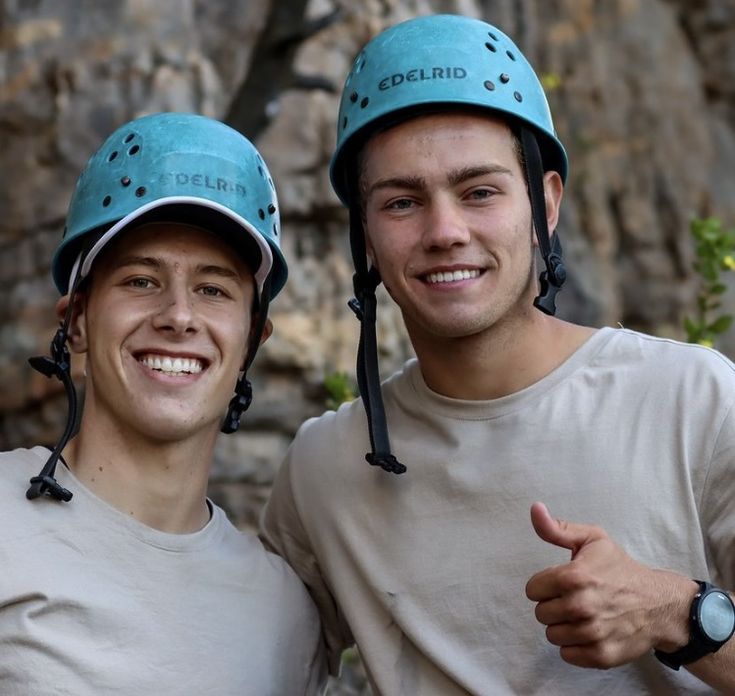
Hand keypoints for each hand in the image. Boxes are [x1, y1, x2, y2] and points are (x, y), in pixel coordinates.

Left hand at [525, 502, 694, 668]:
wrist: (659, 603)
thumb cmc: (621, 569)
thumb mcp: (592, 539)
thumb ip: (557, 528)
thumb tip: (535, 509)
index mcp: (574, 577)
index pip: (532, 590)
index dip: (544, 585)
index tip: (560, 583)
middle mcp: (581, 606)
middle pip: (541, 613)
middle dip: (554, 605)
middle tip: (573, 599)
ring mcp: (592, 633)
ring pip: (552, 635)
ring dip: (563, 626)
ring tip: (581, 615)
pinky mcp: (601, 655)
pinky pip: (567, 655)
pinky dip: (575, 646)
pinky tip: (589, 631)